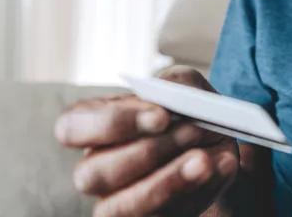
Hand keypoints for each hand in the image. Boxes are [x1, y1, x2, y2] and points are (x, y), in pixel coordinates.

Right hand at [55, 66, 238, 216]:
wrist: (220, 148)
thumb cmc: (191, 113)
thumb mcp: (188, 89)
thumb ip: (176, 86)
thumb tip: (170, 100)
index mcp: (94, 126)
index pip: (71, 128)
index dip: (113, 123)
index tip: (162, 116)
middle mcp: (95, 168)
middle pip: (93, 173)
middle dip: (150, 152)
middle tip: (194, 130)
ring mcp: (117, 202)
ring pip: (121, 207)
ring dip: (169, 180)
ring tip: (205, 159)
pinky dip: (197, 192)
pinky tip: (219, 167)